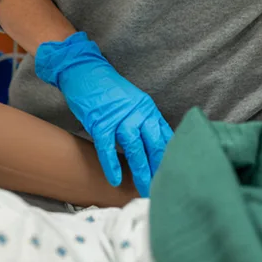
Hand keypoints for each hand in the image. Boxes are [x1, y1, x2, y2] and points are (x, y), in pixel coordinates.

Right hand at [35, 33, 172, 196]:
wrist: (85, 71)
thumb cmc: (108, 89)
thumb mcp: (133, 102)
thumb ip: (144, 121)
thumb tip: (154, 147)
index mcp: (148, 109)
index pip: (166, 136)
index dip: (171, 157)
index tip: (176, 174)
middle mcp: (138, 113)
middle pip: (155, 145)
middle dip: (160, 169)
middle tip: (164, 188)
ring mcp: (119, 117)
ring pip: (135, 148)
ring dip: (141, 171)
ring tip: (145, 190)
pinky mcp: (100, 122)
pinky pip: (107, 147)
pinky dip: (112, 165)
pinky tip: (115, 180)